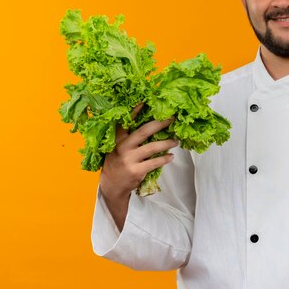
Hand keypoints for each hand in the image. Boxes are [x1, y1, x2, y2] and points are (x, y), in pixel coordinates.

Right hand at [99, 104, 177, 229]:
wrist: (112, 186)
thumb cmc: (118, 163)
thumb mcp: (117, 148)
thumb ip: (127, 138)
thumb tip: (149, 126)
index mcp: (117, 140)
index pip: (125, 122)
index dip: (134, 111)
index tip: (144, 101)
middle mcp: (122, 147)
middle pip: (144, 131)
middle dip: (160, 123)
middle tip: (171, 119)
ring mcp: (129, 159)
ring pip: (153, 147)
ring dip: (167, 143)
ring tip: (176, 141)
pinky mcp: (136, 171)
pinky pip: (155, 162)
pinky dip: (165, 159)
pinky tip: (171, 156)